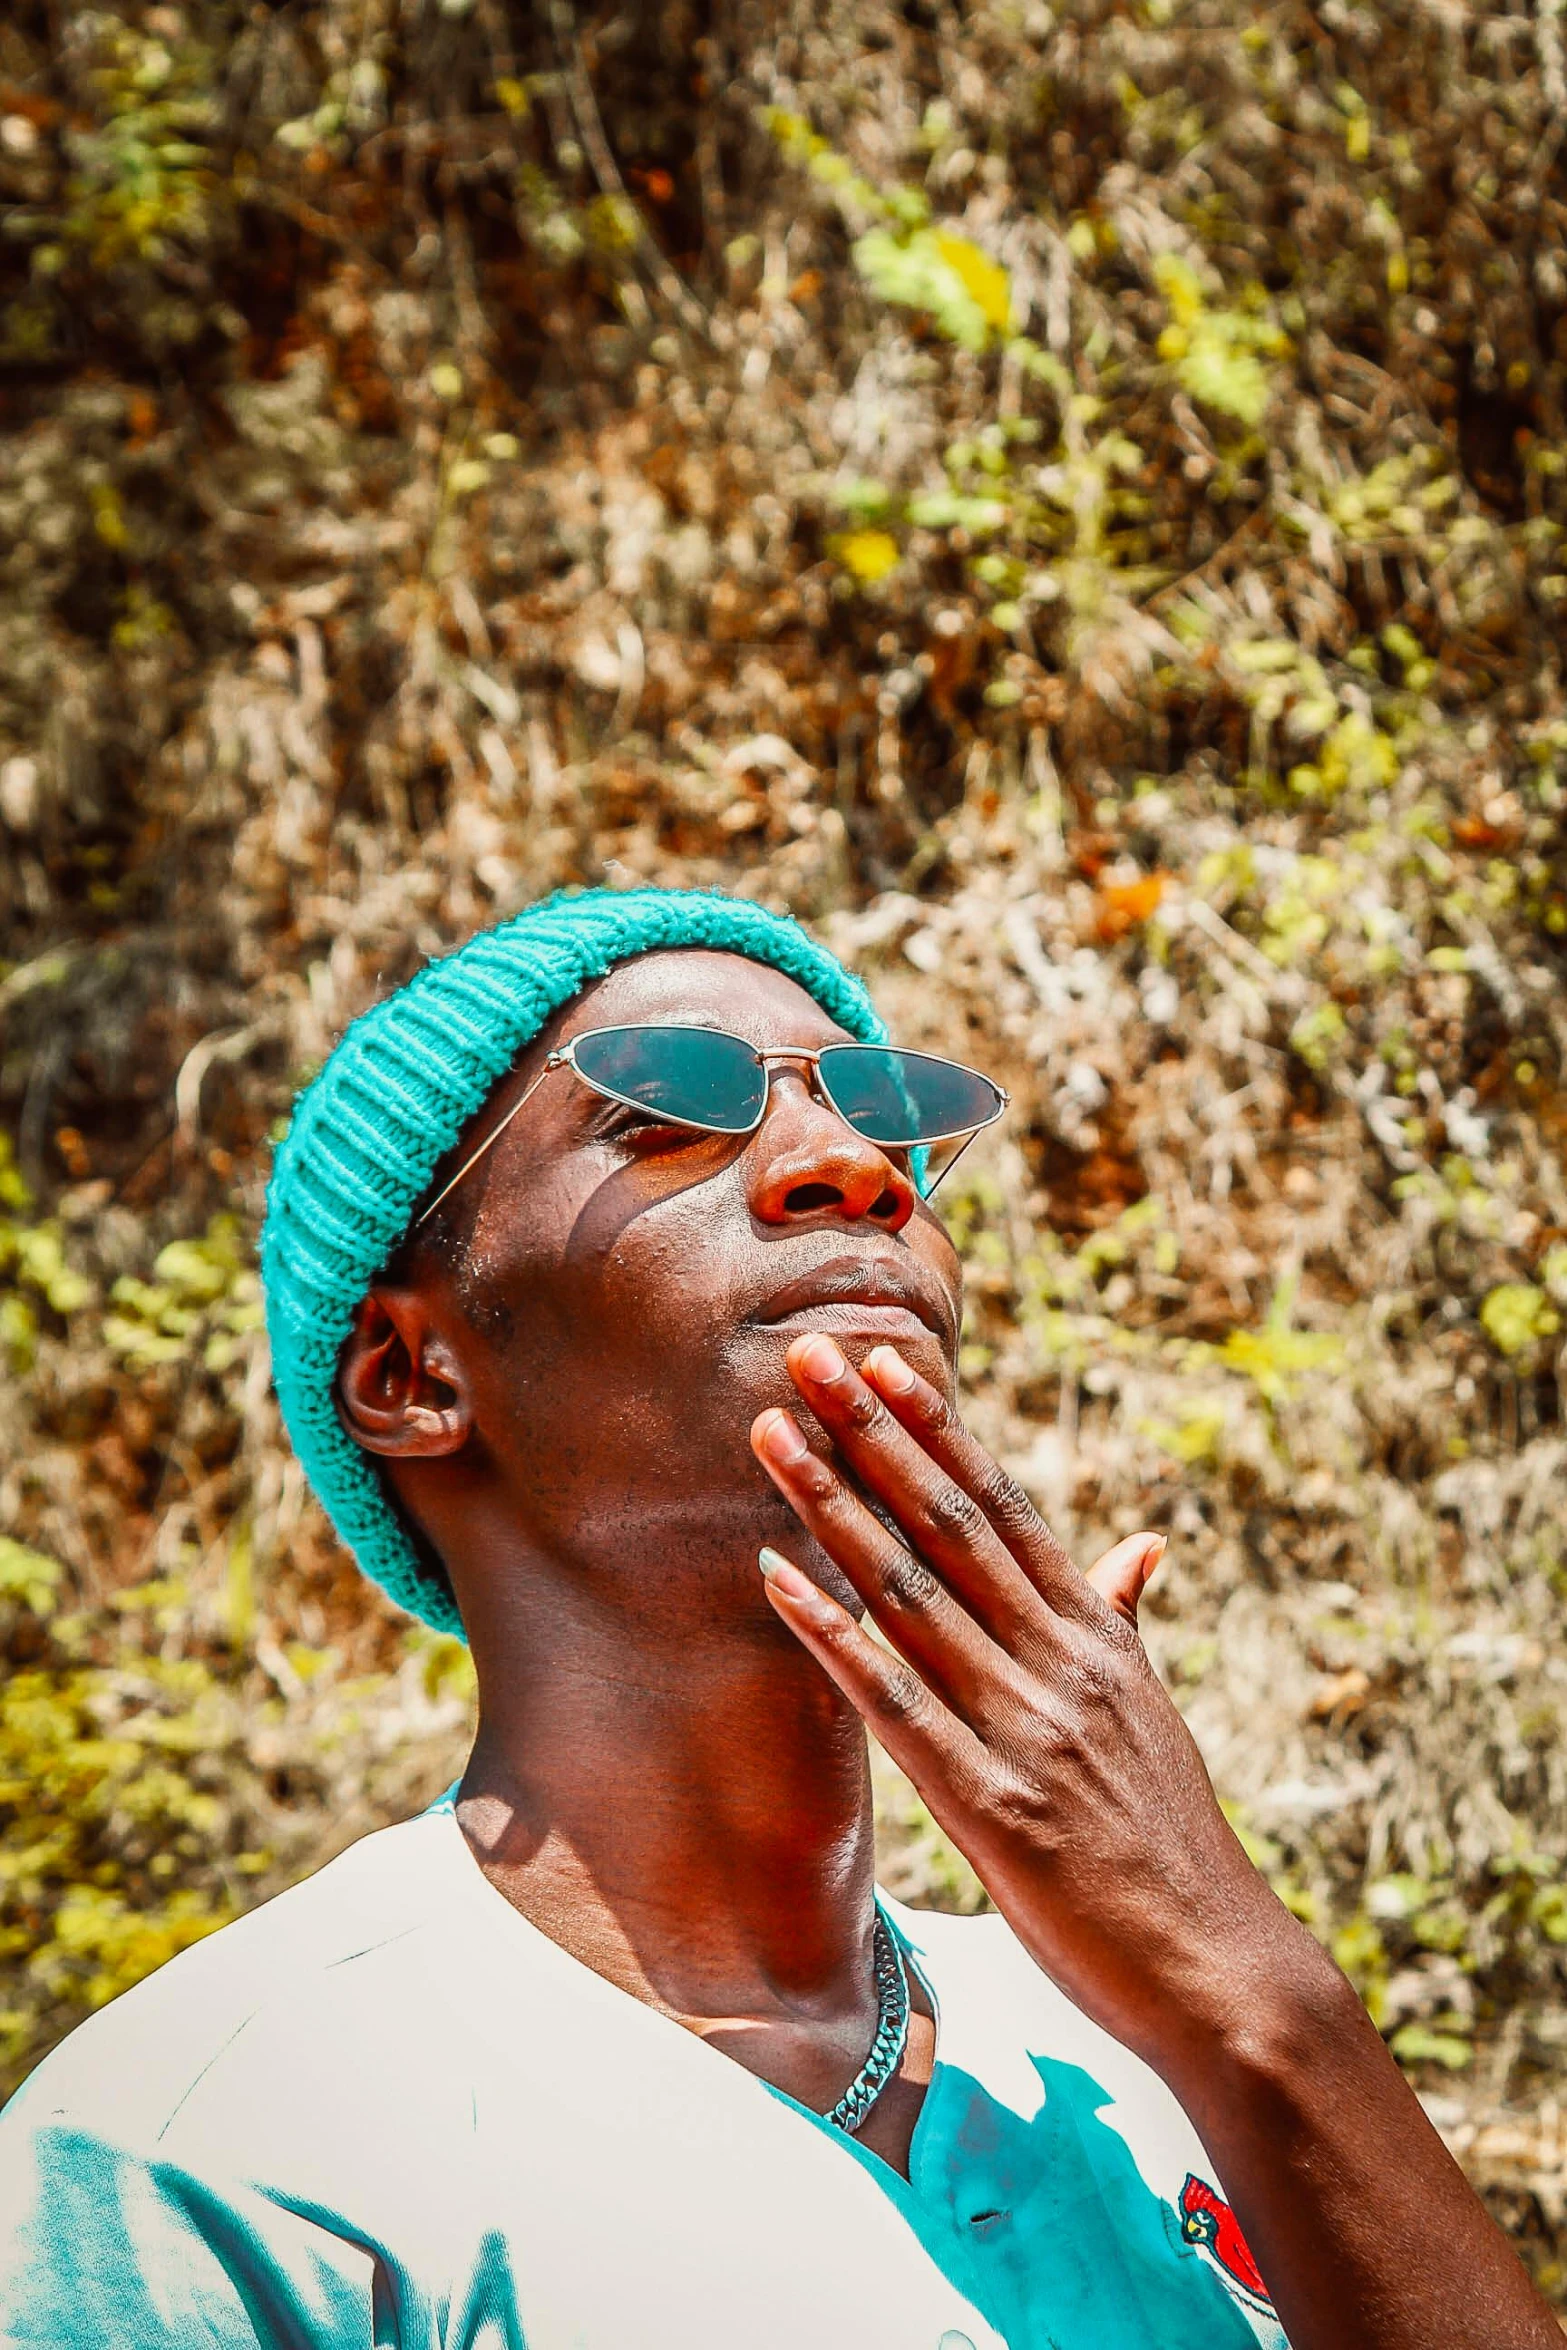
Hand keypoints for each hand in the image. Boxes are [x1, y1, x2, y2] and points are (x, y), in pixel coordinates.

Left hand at [750, 1333, 1312, 2079]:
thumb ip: (1127, 1622)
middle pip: (949, 1523)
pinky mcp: (992, 1806)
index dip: (938, 1430)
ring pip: (911, 1592)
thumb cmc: (1177, 1845)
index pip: (1006, 1507)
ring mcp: (1026, 1729)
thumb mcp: (1157, 1715)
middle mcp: (1061, 1663)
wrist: (1226, 1973)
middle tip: (806, 1354)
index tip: (882, 1361)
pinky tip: (774, 1577)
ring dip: (833, 1505)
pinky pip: (895, 1701)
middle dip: (871, 1433)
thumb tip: (1142, 1545)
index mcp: (1098, 1637)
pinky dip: (831, 1633)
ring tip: (771, 1436)